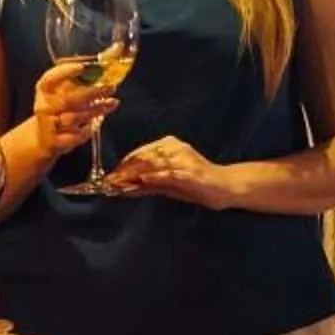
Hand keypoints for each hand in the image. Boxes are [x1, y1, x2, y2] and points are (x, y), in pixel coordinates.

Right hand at [27, 56, 118, 160]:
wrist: (44, 138)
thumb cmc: (62, 106)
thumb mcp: (70, 88)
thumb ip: (93, 70)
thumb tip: (118, 48)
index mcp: (45, 89)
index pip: (50, 79)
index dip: (64, 72)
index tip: (82, 67)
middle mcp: (44, 106)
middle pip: (68, 99)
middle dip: (92, 93)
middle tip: (111, 87)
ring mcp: (49, 125)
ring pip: (74, 118)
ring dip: (96, 110)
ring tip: (112, 103)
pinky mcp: (56, 142)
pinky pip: (75, 137)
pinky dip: (88, 131)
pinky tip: (97, 123)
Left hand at [107, 136, 235, 208]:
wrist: (225, 187)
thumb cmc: (196, 185)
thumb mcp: (167, 185)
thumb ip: (147, 185)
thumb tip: (122, 188)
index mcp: (169, 145)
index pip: (140, 153)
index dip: (123, 166)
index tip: (109, 178)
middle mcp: (175, 148)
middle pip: (143, 157)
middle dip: (124, 171)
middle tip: (109, 182)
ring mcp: (184, 159)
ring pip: (154, 164)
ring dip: (134, 174)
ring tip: (119, 184)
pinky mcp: (192, 173)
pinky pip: (170, 173)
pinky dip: (155, 177)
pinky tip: (143, 180)